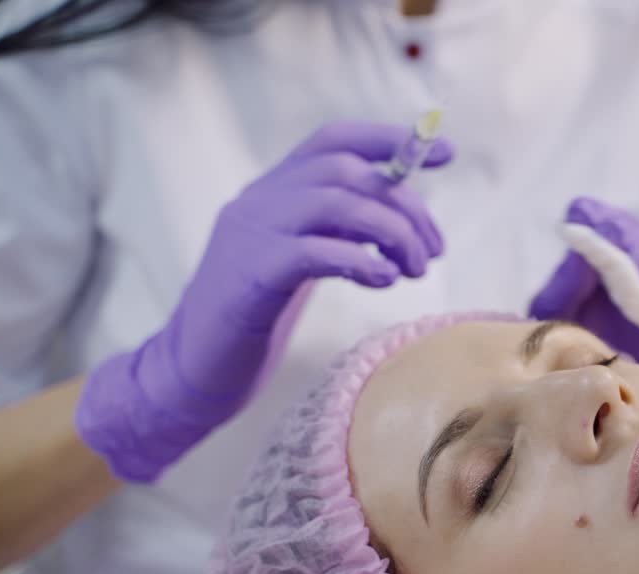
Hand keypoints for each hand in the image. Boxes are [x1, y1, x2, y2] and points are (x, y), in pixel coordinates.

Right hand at [76, 122, 453, 481]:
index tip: (444, 154)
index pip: (333, 141)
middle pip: (345, 172)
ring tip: (415, 270)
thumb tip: (401, 216)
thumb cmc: (254, 319)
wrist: (193, 369)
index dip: (391, 140)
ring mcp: (249, 234)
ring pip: (335, 203)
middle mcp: (258, 201)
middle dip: (404, 205)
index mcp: (271, 191)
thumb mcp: (299, 260)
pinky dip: (361, 259)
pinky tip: (384, 280)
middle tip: (432, 251)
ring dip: (392, 233)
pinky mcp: (250, 276)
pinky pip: (314, 251)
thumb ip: (336, 230)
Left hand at [529, 198, 638, 382]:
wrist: (629, 402)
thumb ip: (564, 289)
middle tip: (606, 253)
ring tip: (632, 293)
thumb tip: (575, 251)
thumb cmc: (588, 356)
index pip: (597, 218)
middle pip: (633, 232)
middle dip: (621, 241)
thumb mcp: (564, 323)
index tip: (578, 224)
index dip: (591, 219)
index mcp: (605, 251)